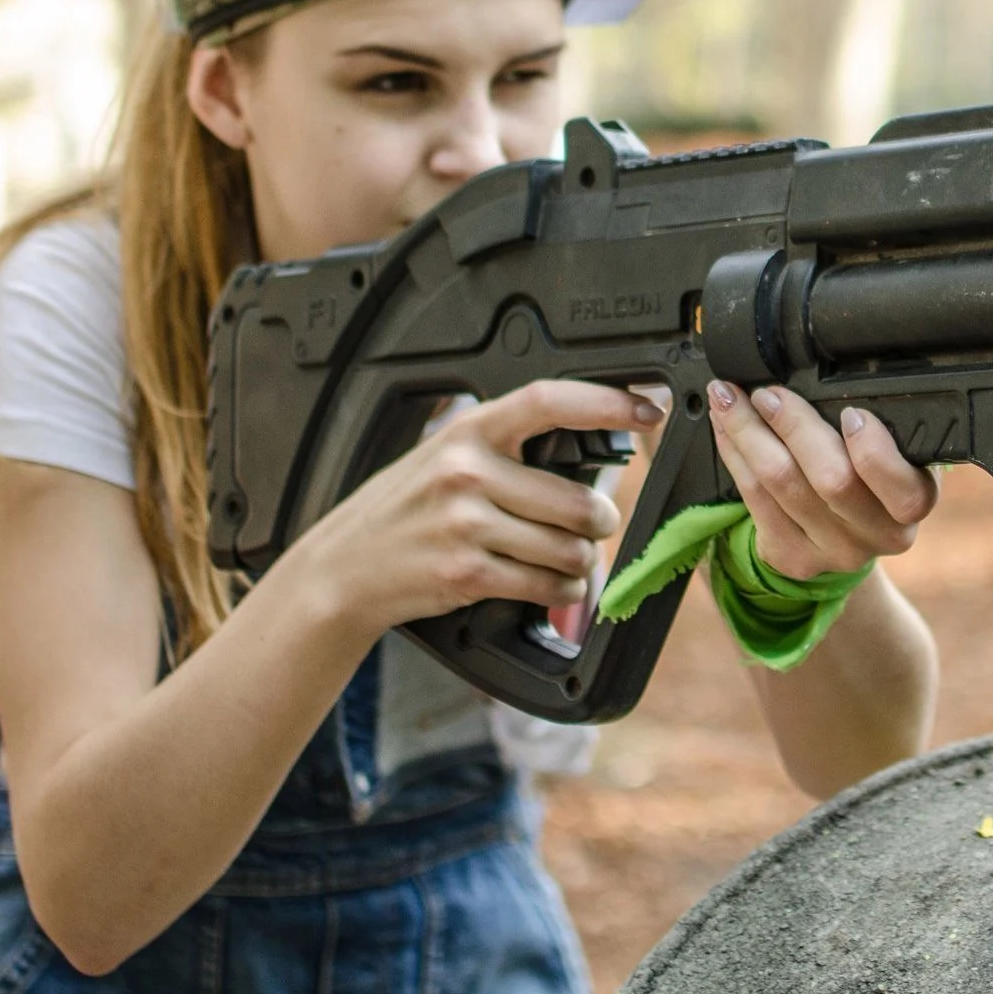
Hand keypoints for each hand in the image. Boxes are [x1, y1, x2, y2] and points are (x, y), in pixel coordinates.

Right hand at [287, 381, 660, 637]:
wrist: (345, 567)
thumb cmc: (405, 509)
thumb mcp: (445, 455)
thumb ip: (506, 448)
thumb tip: (590, 451)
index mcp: (469, 430)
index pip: (550, 401)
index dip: (607, 403)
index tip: (646, 410)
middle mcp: (467, 471)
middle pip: (577, 500)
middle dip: (599, 521)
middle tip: (593, 525)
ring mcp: (466, 524)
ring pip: (569, 549)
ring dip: (581, 564)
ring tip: (566, 560)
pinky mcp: (467, 573)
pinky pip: (546, 586)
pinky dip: (562, 592)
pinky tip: (551, 586)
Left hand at [706, 380, 937, 580]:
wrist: (847, 529)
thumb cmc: (868, 471)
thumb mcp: (891, 446)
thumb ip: (872, 420)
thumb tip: (819, 375)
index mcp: (913, 501)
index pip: (903, 491)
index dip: (874, 452)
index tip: (850, 413)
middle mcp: (879, 535)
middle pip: (831, 480)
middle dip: (793, 425)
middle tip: (766, 392)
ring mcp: (835, 552)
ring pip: (781, 484)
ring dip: (747, 431)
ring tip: (728, 397)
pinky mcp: (793, 557)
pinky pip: (754, 498)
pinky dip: (734, 453)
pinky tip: (725, 427)